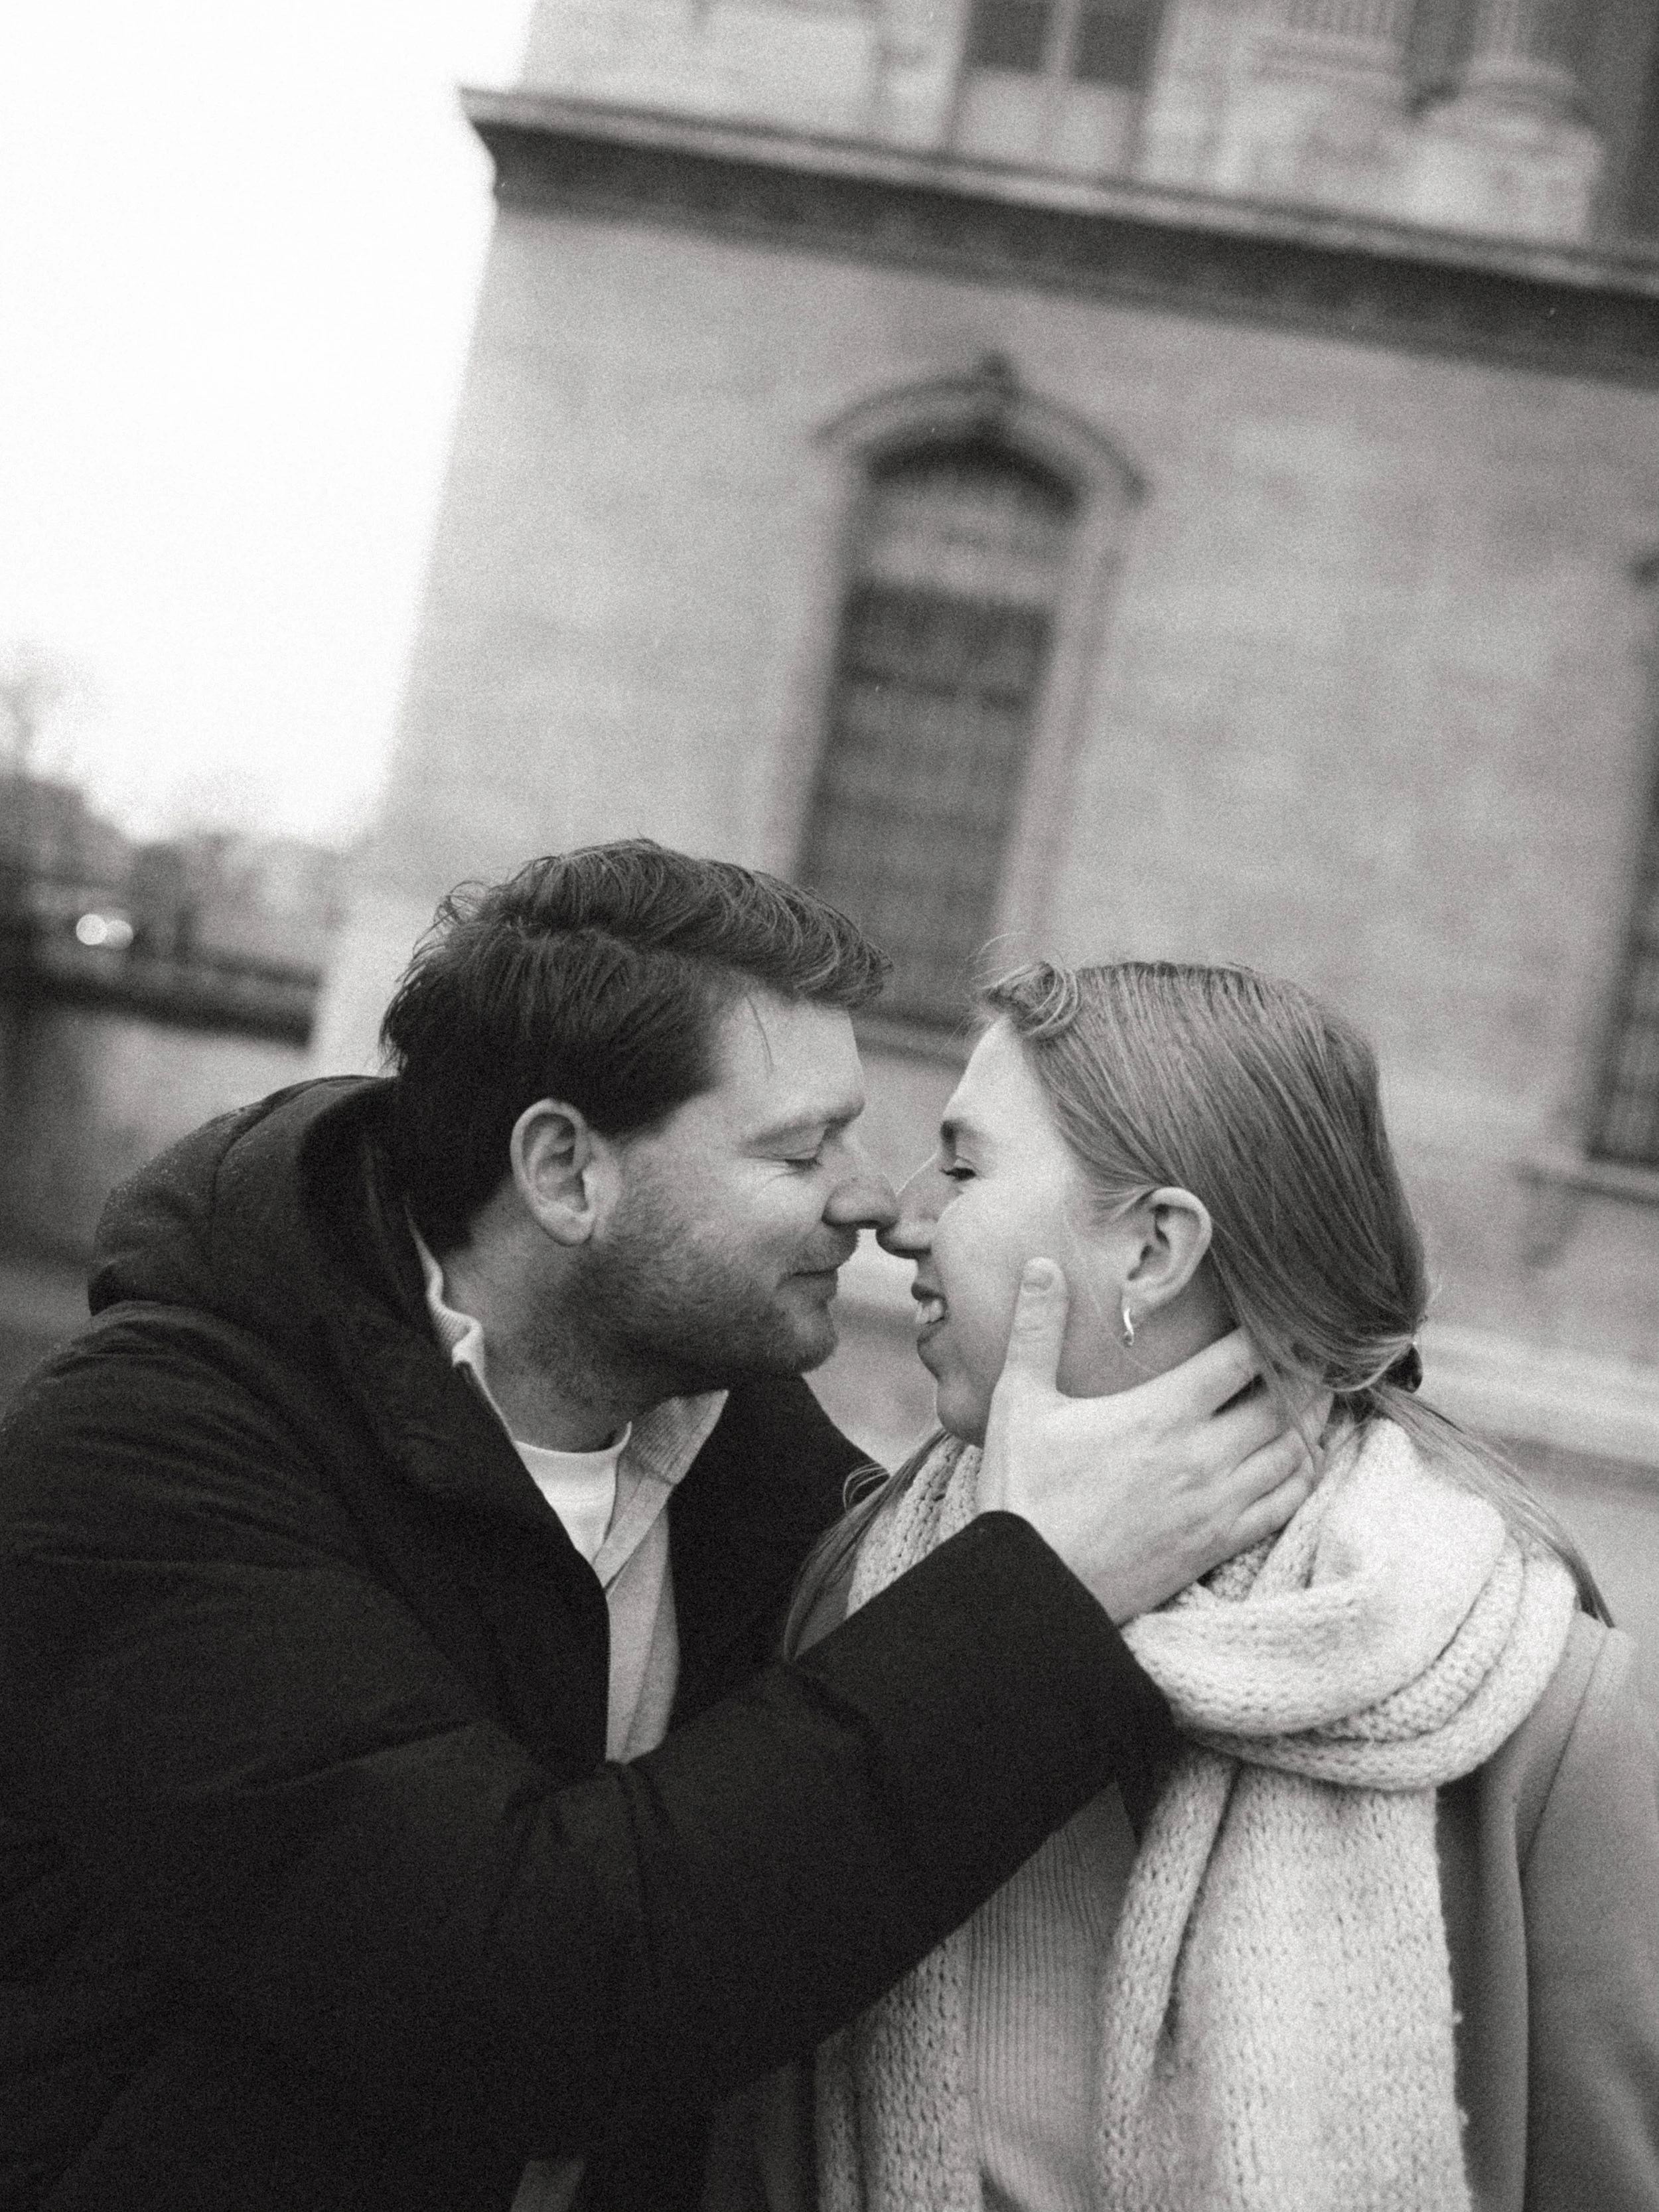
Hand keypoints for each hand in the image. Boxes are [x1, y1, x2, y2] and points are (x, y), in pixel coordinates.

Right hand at [976, 1260, 1325, 1623]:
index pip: (1241, 1359)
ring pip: (1293, 1453)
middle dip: (1308, 1372)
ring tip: (1322, 1395)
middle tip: (1323, 1348)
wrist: (1032, 1586)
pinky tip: (1304, 1459)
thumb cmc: (1023, 1491)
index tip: (1289, 1312)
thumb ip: (1036, 1329)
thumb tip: (1040, 1264)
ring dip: (1313, 1421)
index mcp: (1161, 1413)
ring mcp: (1215, 1504)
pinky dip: (1303, 1476)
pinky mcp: (1217, 1544)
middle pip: (1283, 1403)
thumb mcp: (1019, 1402)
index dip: (1274, 1332)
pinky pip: (1283, 1504)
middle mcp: (1201, 1456)